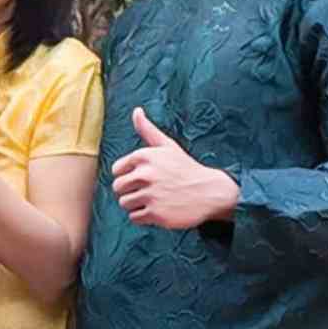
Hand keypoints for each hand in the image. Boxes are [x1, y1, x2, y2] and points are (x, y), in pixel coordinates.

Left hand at [112, 109, 239, 229]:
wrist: (211, 192)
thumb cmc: (185, 168)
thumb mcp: (167, 146)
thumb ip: (147, 130)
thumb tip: (136, 111)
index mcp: (144, 156)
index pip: (116, 170)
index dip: (128, 175)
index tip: (145, 177)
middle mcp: (145, 174)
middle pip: (118, 188)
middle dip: (131, 191)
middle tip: (151, 190)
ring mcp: (151, 194)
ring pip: (124, 203)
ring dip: (137, 204)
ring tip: (156, 199)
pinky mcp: (156, 213)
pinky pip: (134, 218)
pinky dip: (144, 217)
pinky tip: (159, 209)